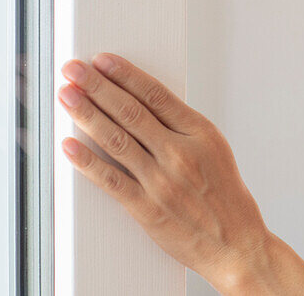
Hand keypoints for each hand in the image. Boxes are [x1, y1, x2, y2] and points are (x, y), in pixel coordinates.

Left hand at [57, 52, 270, 291]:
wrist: (235, 243)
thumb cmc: (226, 196)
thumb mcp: (214, 149)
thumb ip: (183, 128)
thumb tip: (146, 105)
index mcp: (200, 133)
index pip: (156, 95)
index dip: (126, 74)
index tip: (103, 60)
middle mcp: (180, 153)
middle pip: (131, 112)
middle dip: (97, 86)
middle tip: (74, 70)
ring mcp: (162, 181)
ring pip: (116, 140)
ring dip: (86, 114)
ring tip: (67, 96)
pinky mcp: (147, 208)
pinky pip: (110, 180)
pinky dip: (87, 162)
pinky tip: (70, 145)